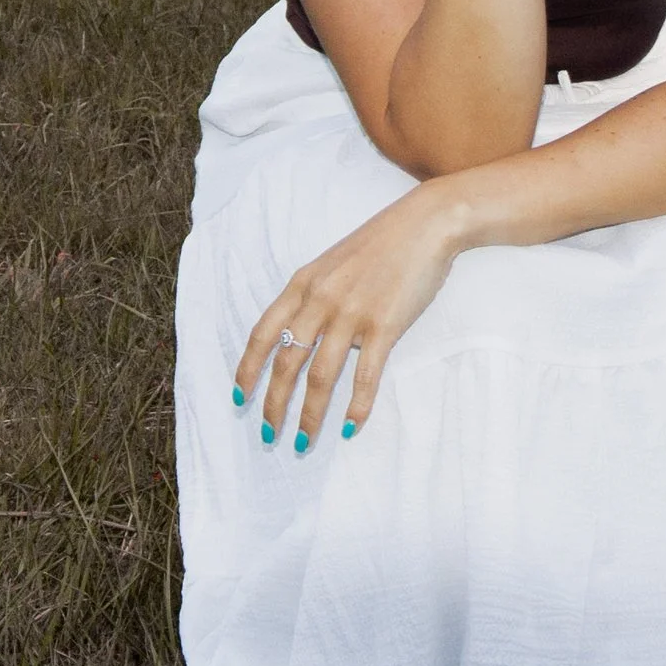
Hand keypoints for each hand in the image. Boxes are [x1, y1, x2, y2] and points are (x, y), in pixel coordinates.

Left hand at [234, 180, 469, 448]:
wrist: (425, 224)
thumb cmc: (381, 243)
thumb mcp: (331, 262)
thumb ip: (312, 294)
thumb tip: (296, 333)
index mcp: (303, 284)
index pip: (264, 334)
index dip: (248, 369)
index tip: (240, 398)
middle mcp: (321, 300)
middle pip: (287, 362)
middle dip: (274, 404)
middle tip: (269, 435)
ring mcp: (352, 313)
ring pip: (321, 376)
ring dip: (309, 415)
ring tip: (304, 441)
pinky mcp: (385, 325)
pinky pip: (365, 375)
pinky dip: (356, 406)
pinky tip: (350, 427)